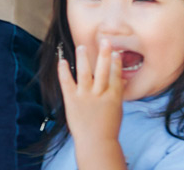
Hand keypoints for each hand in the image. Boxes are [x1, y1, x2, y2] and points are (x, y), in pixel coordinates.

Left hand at [59, 41, 125, 161]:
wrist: (95, 143)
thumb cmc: (107, 128)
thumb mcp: (117, 110)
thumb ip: (117, 94)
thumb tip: (121, 80)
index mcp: (113, 97)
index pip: (116, 76)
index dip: (116, 63)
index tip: (116, 52)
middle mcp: (100, 94)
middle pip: (103, 70)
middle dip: (104, 54)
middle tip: (105, 40)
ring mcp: (85, 97)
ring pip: (84, 72)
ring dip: (83, 58)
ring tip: (82, 46)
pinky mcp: (72, 100)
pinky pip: (67, 82)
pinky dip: (64, 71)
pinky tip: (62, 61)